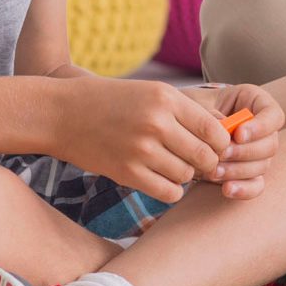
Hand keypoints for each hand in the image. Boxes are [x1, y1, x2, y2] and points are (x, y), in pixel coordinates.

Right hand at [56, 78, 228, 203]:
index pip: (215, 131)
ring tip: (170, 166)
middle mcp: (157, 122)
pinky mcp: (127, 172)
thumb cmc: (109, 101)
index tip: (212, 148)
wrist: (61, 113)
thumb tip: (224, 132)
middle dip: (207, 164)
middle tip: (196, 163)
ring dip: (184, 176)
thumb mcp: (149, 93)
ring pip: (187, 176)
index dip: (220, 145)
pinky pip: (168, 192)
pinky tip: (161, 180)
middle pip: (205, 156)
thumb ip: (184, 111)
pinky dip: (170, 190)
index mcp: (166, 98)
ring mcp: (142, 149)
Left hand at [183, 82, 284, 199]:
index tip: (239, 134)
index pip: (274, 115)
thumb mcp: (199, 102)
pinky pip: (256, 185)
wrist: (185, 125)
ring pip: (263, 166)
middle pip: (270, 144)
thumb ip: (210, 111)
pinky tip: (226, 189)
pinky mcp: (250, 173)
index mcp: (256, 103)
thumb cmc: (194, 107)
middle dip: (245, 152)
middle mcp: (263, 129)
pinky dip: (243, 189)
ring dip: (238, 171)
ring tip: (213, 171)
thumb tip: (222, 125)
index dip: (261, 127)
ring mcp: (258, 152)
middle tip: (222, 154)